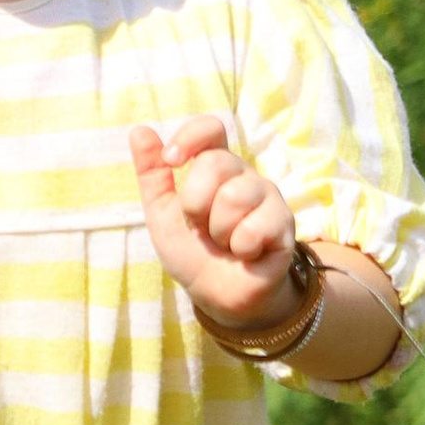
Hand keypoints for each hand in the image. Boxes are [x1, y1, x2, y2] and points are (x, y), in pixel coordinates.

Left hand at [129, 115, 298, 324]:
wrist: (217, 294)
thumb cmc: (192, 251)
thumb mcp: (161, 213)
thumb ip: (152, 174)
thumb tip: (139, 130)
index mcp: (214, 166)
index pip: (210, 129)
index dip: (190, 137)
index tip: (171, 160)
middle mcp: (243, 175)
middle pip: (216, 162)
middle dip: (196, 202)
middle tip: (200, 226)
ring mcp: (267, 197)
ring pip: (235, 195)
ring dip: (218, 230)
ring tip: (223, 242)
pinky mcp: (284, 224)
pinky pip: (254, 227)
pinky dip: (240, 247)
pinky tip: (245, 253)